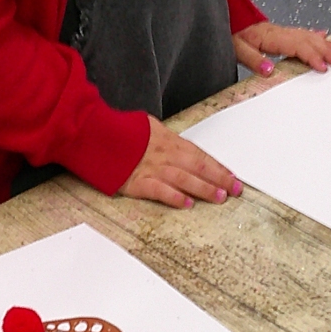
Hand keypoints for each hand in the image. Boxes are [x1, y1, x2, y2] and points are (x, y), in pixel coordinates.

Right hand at [118, 116, 242, 209]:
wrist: (94, 134)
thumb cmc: (119, 132)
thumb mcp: (146, 127)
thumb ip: (164, 138)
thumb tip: (178, 145)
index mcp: (168, 140)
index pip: (200, 155)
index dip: (218, 167)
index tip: (232, 177)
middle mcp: (164, 154)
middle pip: (198, 167)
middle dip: (219, 179)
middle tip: (235, 190)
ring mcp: (151, 168)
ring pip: (184, 179)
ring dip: (204, 189)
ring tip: (220, 197)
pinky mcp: (137, 182)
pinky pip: (159, 190)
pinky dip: (174, 197)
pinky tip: (187, 204)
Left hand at [235, 21, 330, 77]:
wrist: (227, 20)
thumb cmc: (231, 34)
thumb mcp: (237, 49)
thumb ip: (254, 60)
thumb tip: (270, 70)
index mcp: (271, 37)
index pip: (297, 46)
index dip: (312, 56)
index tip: (323, 67)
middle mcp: (280, 32)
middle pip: (308, 40)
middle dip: (326, 51)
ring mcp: (282, 31)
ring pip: (308, 35)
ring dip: (325, 43)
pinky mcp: (280, 32)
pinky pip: (302, 32)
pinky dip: (315, 34)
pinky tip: (324, 36)